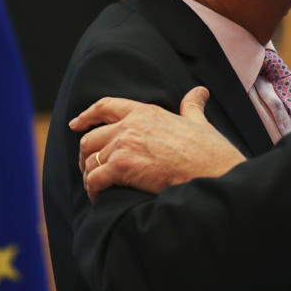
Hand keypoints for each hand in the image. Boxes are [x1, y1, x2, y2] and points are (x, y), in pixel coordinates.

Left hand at [70, 86, 246, 201]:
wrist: (215, 173)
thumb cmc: (209, 151)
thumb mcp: (198, 122)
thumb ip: (192, 106)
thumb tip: (200, 92)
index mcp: (146, 111)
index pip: (106, 106)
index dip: (87, 115)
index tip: (75, 124)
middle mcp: (130, 125)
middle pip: (90, 137)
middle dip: (86, 154)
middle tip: (89, 168)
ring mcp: (125, 145)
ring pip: (90, 160)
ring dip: (89, 175)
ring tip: (95, 187)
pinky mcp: (123, 167)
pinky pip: (94, 179)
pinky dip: (92, 191)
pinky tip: (98, 198)